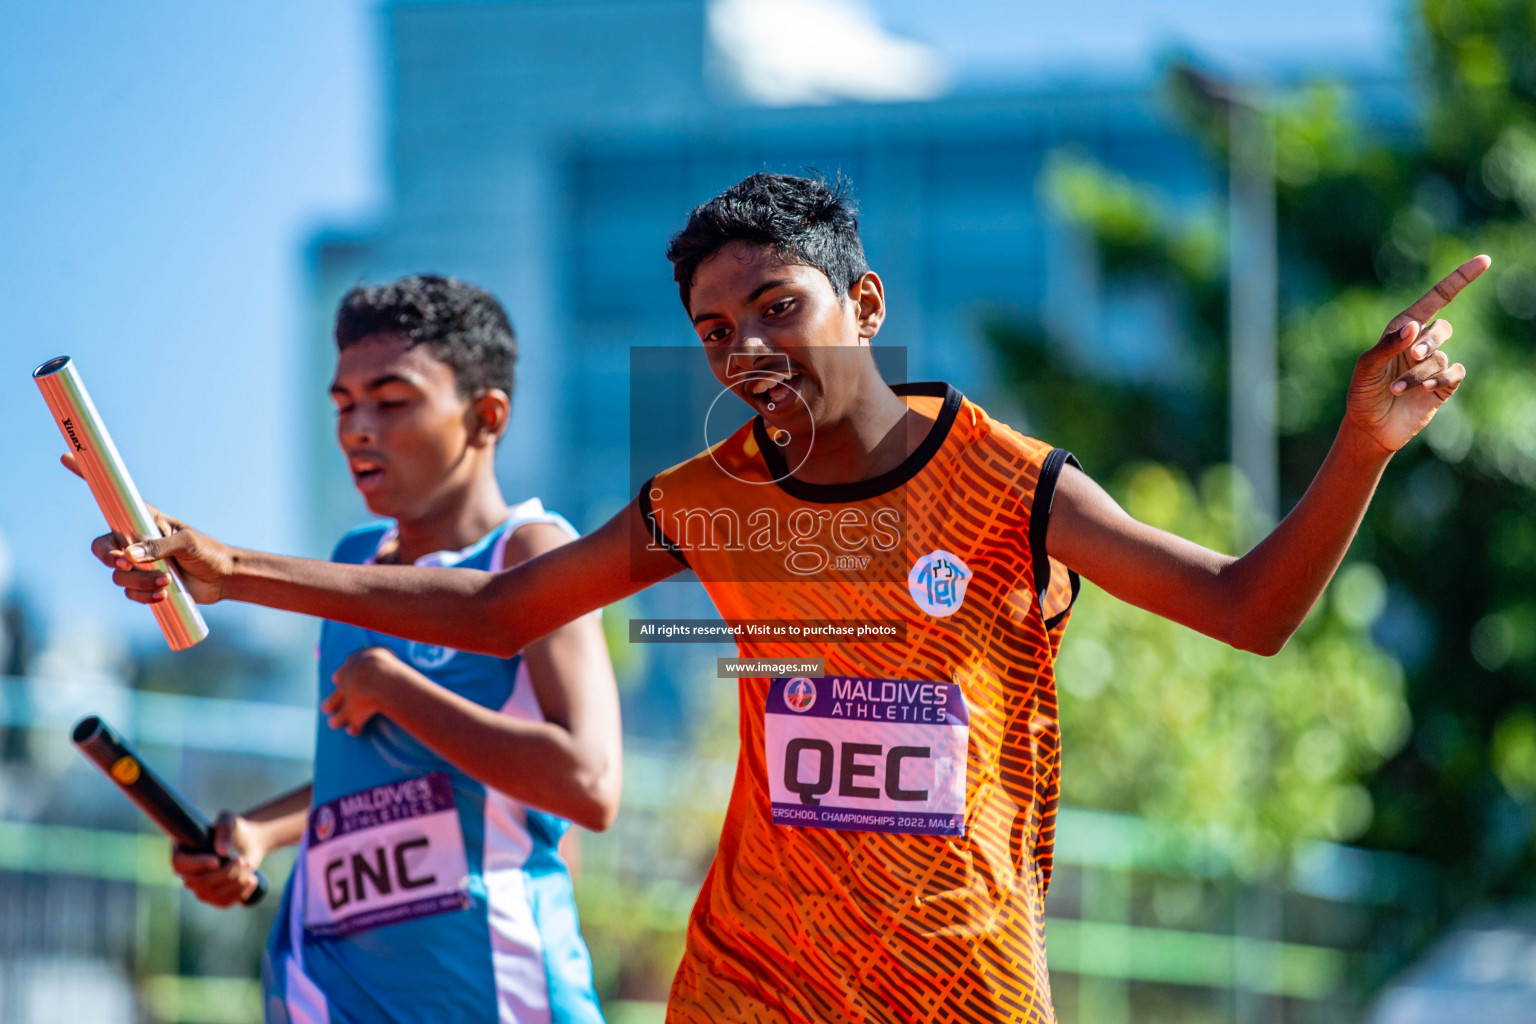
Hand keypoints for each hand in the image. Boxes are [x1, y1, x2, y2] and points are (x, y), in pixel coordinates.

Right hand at [64, 452, 231, 604]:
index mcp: (144, 519)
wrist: (222, 578)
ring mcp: (138, 564)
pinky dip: (144, 595)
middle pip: (102, 547)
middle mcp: (136, 540)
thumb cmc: (207, 551)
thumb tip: (129, 556)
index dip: (89, 478)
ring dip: (141, 581)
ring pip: (118, 575)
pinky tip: (163, 595)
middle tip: (126, 564)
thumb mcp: (187, 543)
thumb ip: (159, 547)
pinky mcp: (143, 583)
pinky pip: (129, 593)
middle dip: (109, 558)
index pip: (113, 498)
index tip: (67, 456)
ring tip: (167, 581)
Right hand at [171, 812, 264, 907]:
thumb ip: (224, 830)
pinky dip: (240, 893)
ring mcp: (200, 888)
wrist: (249, 842)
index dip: (196, 864)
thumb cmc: (235, 830)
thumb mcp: (230, 822)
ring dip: (235, 881)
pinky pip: (224, 902)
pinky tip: (252, 879)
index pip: (178, 863)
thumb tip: (221, 851)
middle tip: (242, 860)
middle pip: (199, 882)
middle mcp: (187, 873)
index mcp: (183, 852)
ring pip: (213, 894)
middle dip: (225, 873)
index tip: (217, 861)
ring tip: (249, 865)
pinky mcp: (215, 897)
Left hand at [322, 646, 418, 735]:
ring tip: (333, 723)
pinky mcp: (353, 714)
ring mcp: (347, 700)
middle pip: (336, 693)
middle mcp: (345, 682)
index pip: (342, 672)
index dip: (339, 677)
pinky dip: (354, 727)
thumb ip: (381, 655)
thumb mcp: (383, 653)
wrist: (377, 677)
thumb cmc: (383, 663)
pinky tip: (353, 731)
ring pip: (337, 710)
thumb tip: (385, 654)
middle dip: (331, 701)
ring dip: (336, 718)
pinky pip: (353, 723)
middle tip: (326, 707)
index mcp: (351, 666)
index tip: (335, 679)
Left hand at [1345, 254, 1489, 453]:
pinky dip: (1440, 379)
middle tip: (1411, 356)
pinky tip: (1425, 389)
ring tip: (1396, 388)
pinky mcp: (1443, 386)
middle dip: (1428, 341)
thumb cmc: (1363, 393)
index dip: (1459, 279)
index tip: (1484, 261)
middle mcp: (1421, 344)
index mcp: (1403, 330)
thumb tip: (1414, 325)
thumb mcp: (1367, 367)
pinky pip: (1454, 373)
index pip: (1436, 299)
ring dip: (1418, 373)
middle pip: (1442, 328)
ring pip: (1440, 357)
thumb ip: (1388, 345)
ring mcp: (1434, 365)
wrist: (1369, 427)